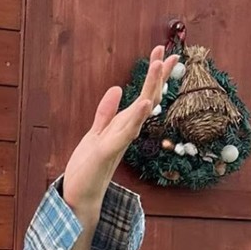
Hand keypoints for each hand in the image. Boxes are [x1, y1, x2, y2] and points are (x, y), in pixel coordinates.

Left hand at [62, 44, 179, 211]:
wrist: (80, 197)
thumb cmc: (88, 168)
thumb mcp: (95, 133)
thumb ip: (106, 113)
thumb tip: (117, 88)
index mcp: (122, 125)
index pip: (142, 96)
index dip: (154, 76)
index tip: (164, 52)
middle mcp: (126, 132)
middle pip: (146, 99)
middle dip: (157, 75)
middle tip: (170, 52)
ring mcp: (119, 141)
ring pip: (139, 112)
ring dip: (151, 88)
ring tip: (160, 66)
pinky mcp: (107, 151)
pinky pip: (124, 132)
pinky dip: (135, 117)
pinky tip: (145, 102)